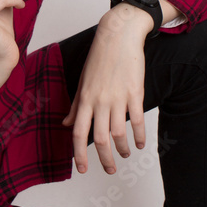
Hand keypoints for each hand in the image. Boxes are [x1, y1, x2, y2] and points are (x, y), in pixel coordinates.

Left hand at [61, 9, 148, 174]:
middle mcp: (100, 101)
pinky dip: (139, 136)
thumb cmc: (99, 58)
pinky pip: (137, 120)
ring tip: (125, 155)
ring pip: (119, 133)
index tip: (82, 169)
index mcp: (84, 99)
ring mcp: (118, 97)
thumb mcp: (82, 82)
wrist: (118, 36)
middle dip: (105, 159)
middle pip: (99, 139)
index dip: (79, 154)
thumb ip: (76, 106)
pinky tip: (139, 144)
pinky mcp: (135, 92)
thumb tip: (66, 124)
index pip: (78, 133)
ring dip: (122, 149)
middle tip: (109, 170)